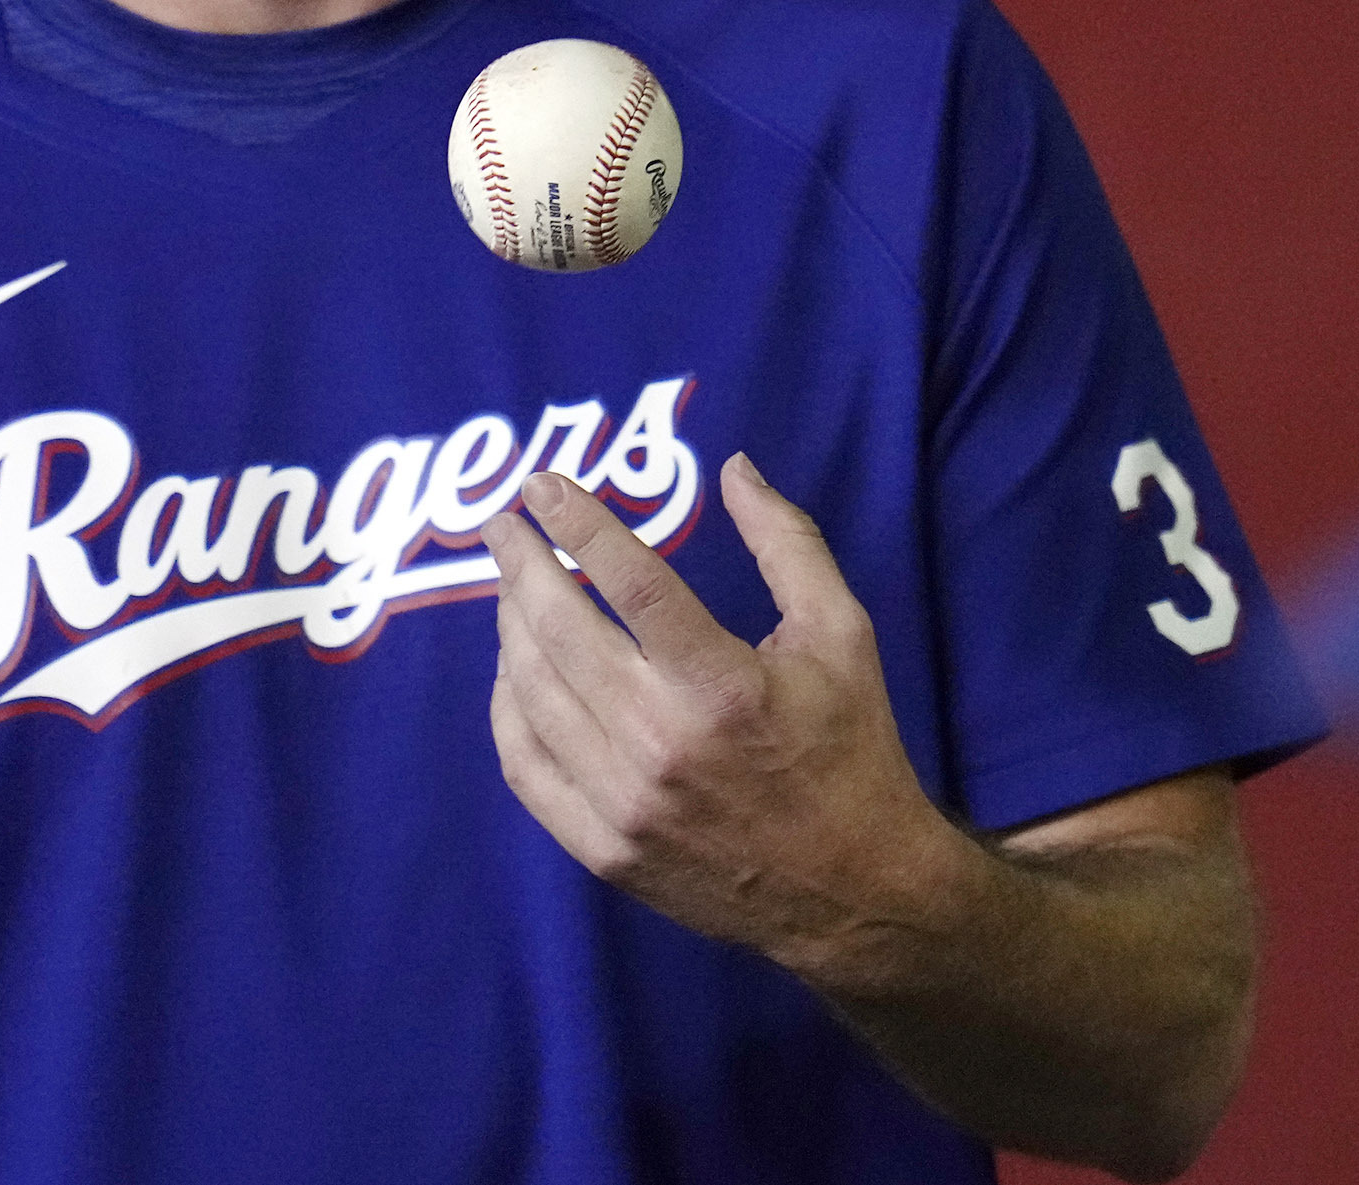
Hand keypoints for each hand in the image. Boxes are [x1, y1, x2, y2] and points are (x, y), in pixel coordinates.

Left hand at [478, 452, 975, 977]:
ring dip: (510, 628)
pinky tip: (513, 672)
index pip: (630, 580)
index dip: (578, 524)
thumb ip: (787, 544)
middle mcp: (662, 743)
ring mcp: (624, 804)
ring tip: (511, 587)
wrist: (856, 891)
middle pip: (561, 632)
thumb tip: (734, 467)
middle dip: (521, 564)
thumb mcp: (842, 633)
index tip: (541, 484)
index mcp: (723, 684)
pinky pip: (527, 768)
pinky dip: (507, 711)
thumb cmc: (851, 748)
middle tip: (502, 523)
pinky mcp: (604, 850)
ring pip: (534, 695)